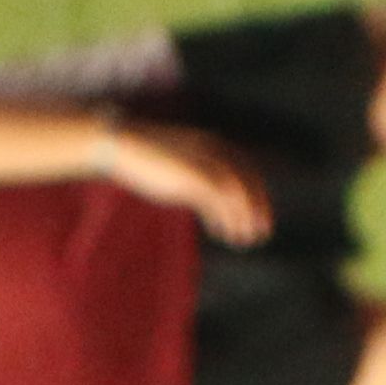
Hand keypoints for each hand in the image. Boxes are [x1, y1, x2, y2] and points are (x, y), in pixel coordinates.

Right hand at [93, 118, 273, 244]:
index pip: (245, 168)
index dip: (257, 192)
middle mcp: (212, 151)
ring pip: (235, 192)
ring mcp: (202, 163)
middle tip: (263, 232)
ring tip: (246, 240)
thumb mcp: (179, 164)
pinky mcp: (191, 177)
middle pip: (247, 180)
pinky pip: (216, 200)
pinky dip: (224, 218)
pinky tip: (223, 234)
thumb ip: (197, 176)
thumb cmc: (147, 157)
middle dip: (258, 207)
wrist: (122, 145)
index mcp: (212, 144)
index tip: (260, 214)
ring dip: (244, 217)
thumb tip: (206, 196)